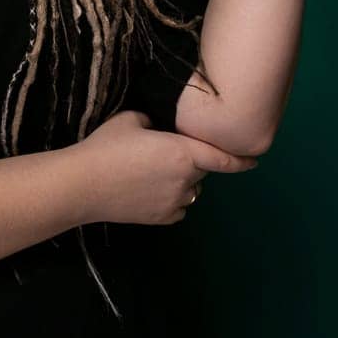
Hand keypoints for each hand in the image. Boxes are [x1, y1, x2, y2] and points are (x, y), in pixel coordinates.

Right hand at [69, 110, 256, 225]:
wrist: (83, 184)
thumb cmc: (107, 147)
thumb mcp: (131, 119)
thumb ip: (154, 123)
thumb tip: (157, 129)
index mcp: (183, 152)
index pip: (223, 158)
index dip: (241, 160)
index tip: (254, 160)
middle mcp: (187, 179)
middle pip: (202, 170)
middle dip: (191, 162)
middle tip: (163, 154)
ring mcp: (176, 202)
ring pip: (190, 190)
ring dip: (182, 182)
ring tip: (152, 175)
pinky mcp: (163, 218)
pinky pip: (178, 207)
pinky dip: (172, 200)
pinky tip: (149, 193)